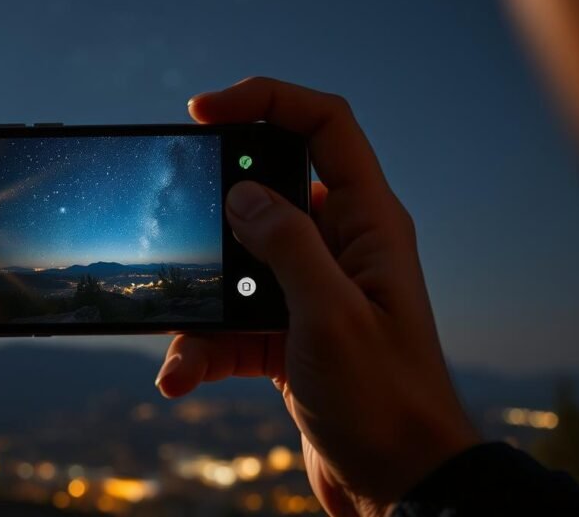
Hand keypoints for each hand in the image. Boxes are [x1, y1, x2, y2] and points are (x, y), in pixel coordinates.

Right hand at [155, 77, 479, 516]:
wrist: (401, 486)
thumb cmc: (385, 402)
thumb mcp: (330, 316)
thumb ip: (285, 245)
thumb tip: (238, 194)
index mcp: (367, 225)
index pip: (324, 127)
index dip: (267, 101)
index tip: (203, 111)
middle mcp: (340, 248)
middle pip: (267, 193)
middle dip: (216, 215)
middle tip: (180, 230)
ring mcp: (311, 292)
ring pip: (238, 268)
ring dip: (201, 306)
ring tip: (177, 347)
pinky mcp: (287, 334)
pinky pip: (231, 323)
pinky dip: (202, 348)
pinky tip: (180, 376)